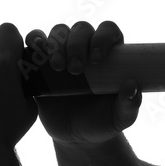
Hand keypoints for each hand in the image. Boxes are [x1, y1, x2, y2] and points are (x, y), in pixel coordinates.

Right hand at [24, 21, 140, 145]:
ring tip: (58, 67)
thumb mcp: (121, 117)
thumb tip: (131, 86)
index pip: (108, 30)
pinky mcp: (41, 62)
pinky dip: (34, 41)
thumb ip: (130, 104)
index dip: (103, 37)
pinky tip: (36, 53)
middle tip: (75, 69)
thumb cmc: (104, 122)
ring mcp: (63, 52)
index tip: (98, 58)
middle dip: (77, 44)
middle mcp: (86, 48)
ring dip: (56, 44)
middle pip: (81, 29)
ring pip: (58, 31)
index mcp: (110, 54)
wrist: (76, 136)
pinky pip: (35, 42)